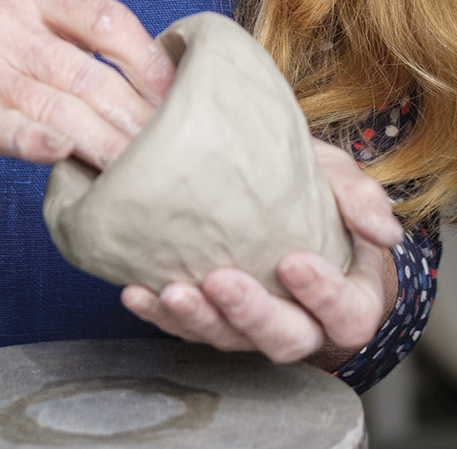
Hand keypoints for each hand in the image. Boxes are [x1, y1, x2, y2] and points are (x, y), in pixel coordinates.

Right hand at [0, 0, 174, 178]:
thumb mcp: (25, 28)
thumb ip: (79, 42)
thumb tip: (156, 77)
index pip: (106, 20)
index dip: (149, 63)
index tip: (176, 98)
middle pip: (88, 74)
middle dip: (135, 116)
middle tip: (167, 147)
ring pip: (58, 108)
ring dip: (105, 143)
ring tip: (139, 168)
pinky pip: (4, 128)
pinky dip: (37, 142)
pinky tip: (66, 154)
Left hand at [121, 140, 402, 367]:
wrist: (275, 202)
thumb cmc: (315, 196)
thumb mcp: (339, 182)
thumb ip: (359, 200)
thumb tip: (384, 230)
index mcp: (343, 297)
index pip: (346, 314)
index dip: (323, 296)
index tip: (294, 261)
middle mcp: (297, 321)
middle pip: (283, 339)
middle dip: (250, 314)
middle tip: (220, 280)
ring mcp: (249, 324)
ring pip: (227, 339)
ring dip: (196, 320)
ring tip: (167, 291)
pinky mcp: (211, 316)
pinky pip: (186, 326)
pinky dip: (159, 313)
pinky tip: (137, 291)